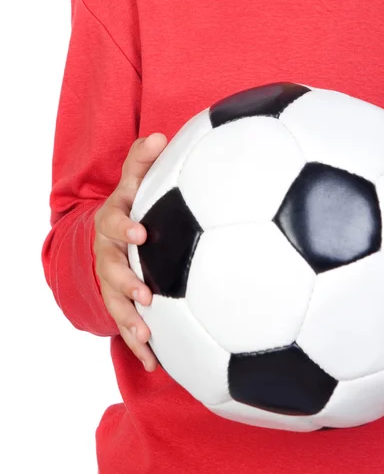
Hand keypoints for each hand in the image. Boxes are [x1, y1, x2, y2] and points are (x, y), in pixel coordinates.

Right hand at [93, 133, 167, 371]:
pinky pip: (126, 325)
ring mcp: (111, 281)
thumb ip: (143, 161)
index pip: (116, 222)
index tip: (141, 230)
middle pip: (112, 269)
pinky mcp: (119, 303)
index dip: (125, 226)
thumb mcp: (133, 182)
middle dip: (125, 281)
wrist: (106, 235)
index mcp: (115, 223)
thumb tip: (160, 134)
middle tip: (145, 294)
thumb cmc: (130, 205)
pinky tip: (154, 364)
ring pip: (116, 303)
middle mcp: (109, 254)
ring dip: (130, 320)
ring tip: (147, 337)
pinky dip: (139, 345)